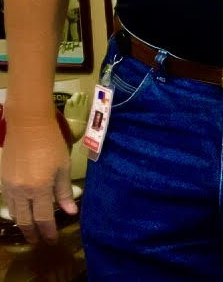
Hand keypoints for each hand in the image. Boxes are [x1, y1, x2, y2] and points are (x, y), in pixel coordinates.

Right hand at [1, 117, 76, 243]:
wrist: (28, 125)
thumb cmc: (52, 143)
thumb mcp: (63, 166)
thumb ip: (64, 191)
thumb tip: (70, 212)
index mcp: (40, 188)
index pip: (44, 218)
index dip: (48, 232)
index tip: (53, 240)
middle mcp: (22, 192)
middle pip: (26, 220)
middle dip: (33, 233)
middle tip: (39, 241)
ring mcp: (9, 187)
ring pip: (14, 213)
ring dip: (22, 224)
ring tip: (30, 230)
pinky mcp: (3, 181)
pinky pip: (7, 202)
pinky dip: (14, 211)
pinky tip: (20, 212)